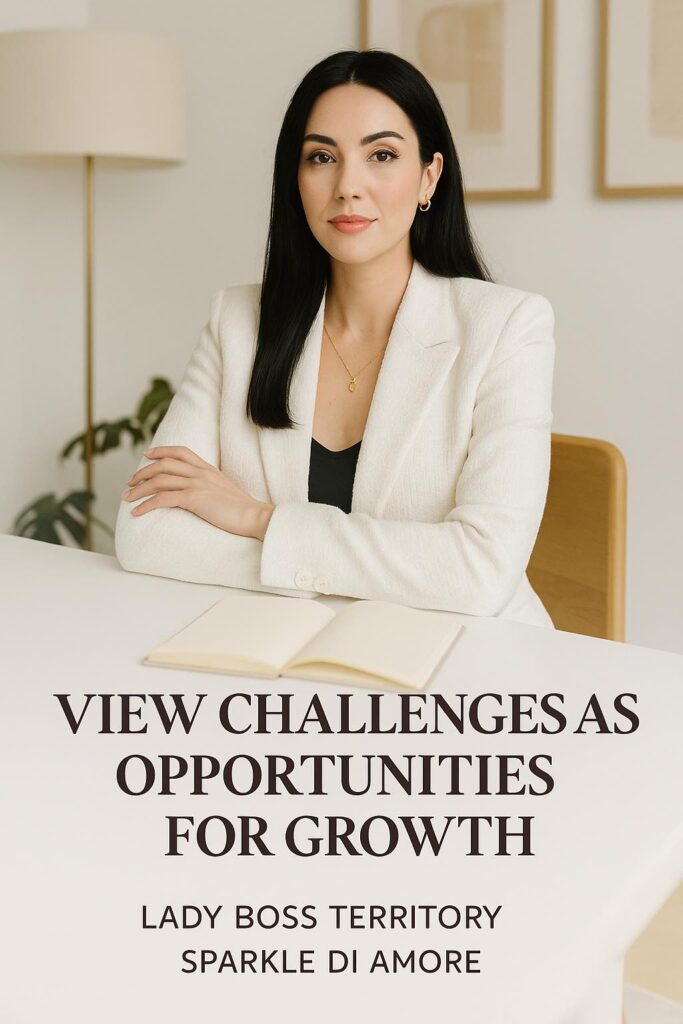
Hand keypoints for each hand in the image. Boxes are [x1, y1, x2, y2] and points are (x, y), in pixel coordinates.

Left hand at [122, 445, 274, 539]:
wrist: (255, 516)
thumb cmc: (244, 510)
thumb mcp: (225, 491)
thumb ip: (211, 486)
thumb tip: (201, 493)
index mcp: (208, 469)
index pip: (180, 451)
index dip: (161, 451)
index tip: (147, 455)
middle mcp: (201, 472)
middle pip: (164, 464)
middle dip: (143, 472)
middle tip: (130, 482)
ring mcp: (197, 484)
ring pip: (159, 480)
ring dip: (139, 488)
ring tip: (127, 497)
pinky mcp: (194, 499)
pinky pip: (163, 499)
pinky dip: (146, 505)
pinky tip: (136, 512)